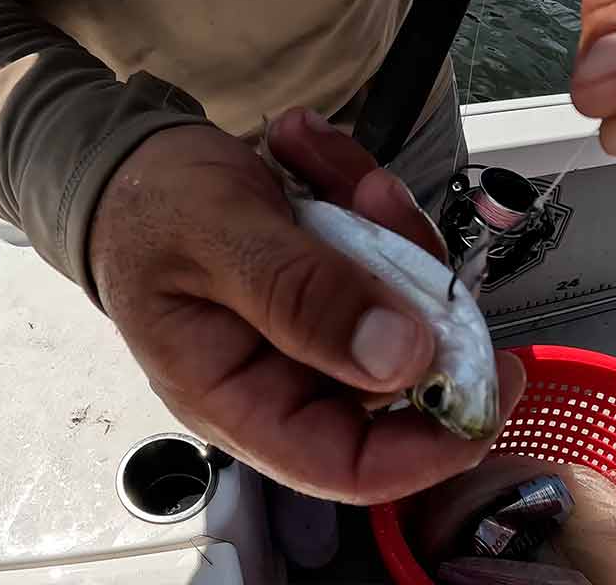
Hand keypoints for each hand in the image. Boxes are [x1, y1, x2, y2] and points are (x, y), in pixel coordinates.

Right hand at [88, 108, 524, 503]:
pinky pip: (382, 256)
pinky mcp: (332, 288)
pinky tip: (309, 152)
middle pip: (393, 371)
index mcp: (237, 397)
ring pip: (398, 301)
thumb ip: (302, 294)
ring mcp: (314, 331)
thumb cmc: (144, 208)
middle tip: (374, 196)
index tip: (492, 381)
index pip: (347, 464)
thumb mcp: (217, 237)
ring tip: (317, 156)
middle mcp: (284, 378)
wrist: (123, 164)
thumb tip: (403, 357)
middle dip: (405, 276)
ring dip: (379, 218)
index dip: (430, 445)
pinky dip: (361, 195)